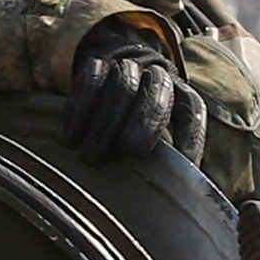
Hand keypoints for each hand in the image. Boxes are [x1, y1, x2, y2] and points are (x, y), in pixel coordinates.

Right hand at [62, 25, 209, 167]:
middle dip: (146, 120)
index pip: (191, 109)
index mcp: (179, 94)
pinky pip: (90, 82)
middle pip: (159, 92)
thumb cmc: (133, 119)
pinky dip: (78, 112)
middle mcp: (157, 75)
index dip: (190, 136)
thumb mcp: (153, 134)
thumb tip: (176, 196)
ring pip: (123, 88)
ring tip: (89, 157)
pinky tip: (68, 139)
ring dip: (105, 125)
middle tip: (130, 150)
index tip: (180, 164)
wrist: (110, 67)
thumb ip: (163, 156)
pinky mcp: (96, 63)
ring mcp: (126, 67)